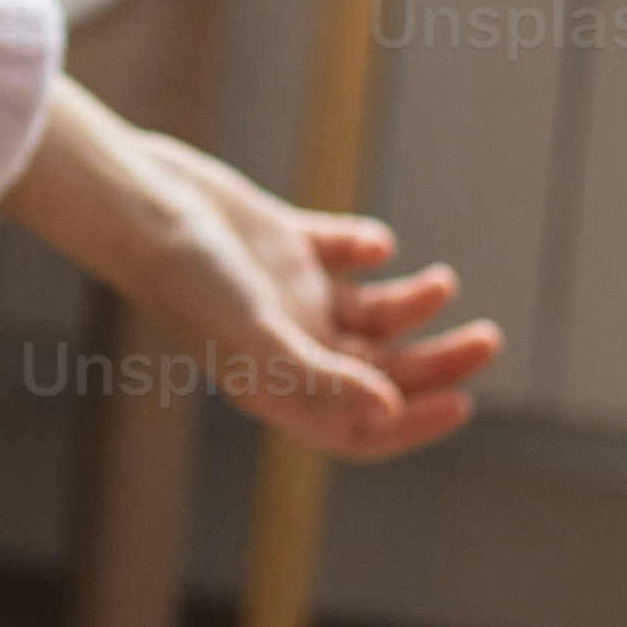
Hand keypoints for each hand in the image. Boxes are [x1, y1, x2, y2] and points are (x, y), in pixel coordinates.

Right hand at [1, 77, 501, 460]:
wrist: (140, 202)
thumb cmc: (188, 278)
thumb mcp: (257, 336)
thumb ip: (323, 377)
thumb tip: (389, 410)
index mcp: (275, 382)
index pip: (356, 424)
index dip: (411, 423)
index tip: (462, 402)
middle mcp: (284, 343)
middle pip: (376, 369)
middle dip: (434, 360)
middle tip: (487, 339)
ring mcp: (282, 293)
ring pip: (366, 314)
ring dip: (412, 304)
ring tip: (443, 283)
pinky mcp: (278, 242)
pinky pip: (337, 252)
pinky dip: (365, 247)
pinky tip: (373, 242)